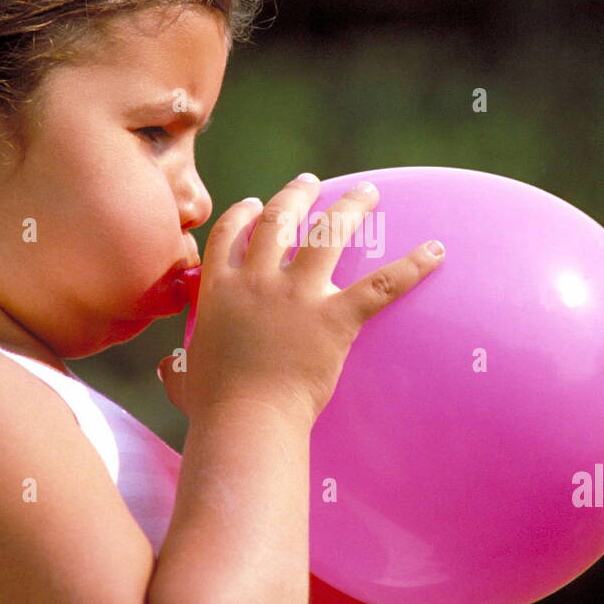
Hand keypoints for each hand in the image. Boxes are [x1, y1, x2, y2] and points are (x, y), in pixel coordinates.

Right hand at [158, 173, 444, 428]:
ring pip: (328, 234)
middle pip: (278, 220)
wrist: (246, 422)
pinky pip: (382, 285)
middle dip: (296, 194)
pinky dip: (412, 266)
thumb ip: (176, 369)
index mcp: (220, 291)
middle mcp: (257, 281)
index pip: (228, 236)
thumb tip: (167, 368)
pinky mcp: (335, 317)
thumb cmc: (214, 408)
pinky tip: (436, 251)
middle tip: (311, 181)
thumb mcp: (184, 381)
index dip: (242, 214)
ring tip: (367, 192)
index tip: (254, 202)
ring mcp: (297, 296)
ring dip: (350, 208)